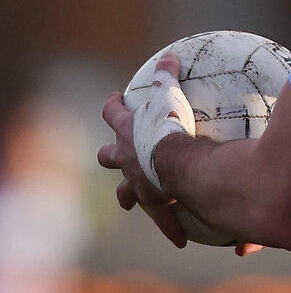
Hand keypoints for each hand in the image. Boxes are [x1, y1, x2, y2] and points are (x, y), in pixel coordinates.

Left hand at [97, 53, 191, 247]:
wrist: (175, 167)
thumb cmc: (169, 129)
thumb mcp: (168, 94)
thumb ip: (168, 75)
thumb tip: (171, 54)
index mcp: (129, 133)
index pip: (112, 114)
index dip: (113, 106)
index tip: (115, 99)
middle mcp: (128, 160)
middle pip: (109, 157)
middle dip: (110, 156)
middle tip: (115, 155)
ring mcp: (139, 184)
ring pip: (126, 193)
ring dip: (130, 195)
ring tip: (134, 201)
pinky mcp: (155, 204)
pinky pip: (164, 218)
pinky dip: (171, 227)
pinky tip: (180, 238)